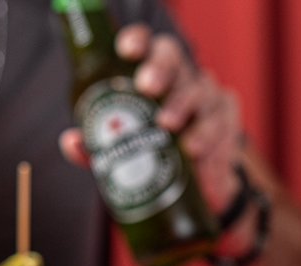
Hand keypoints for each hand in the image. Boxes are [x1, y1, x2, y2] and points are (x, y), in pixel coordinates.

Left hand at [59, 23, 242, 212]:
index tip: (125, 50)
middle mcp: (180, 78)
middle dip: (160, 69)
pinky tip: (199, 155)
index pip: (146, 44)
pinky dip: (213, 140)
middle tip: (147, 90)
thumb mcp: (121, 153)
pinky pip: (223, 124)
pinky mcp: (227, 121)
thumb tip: (73, 142)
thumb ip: (96, 147)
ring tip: (178, 137)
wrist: (195, 189)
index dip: (137, 40)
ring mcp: (207, 97)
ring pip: (201, 92)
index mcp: (151, 73)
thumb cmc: (154, 155)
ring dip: (187, 111)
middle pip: (173, 57)